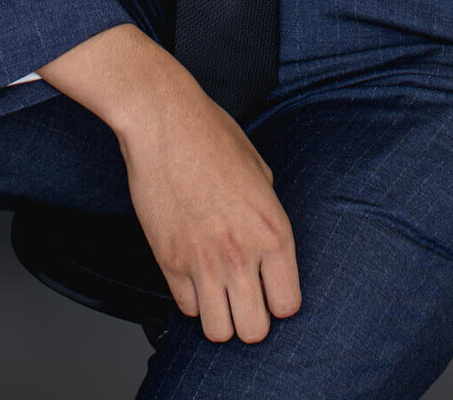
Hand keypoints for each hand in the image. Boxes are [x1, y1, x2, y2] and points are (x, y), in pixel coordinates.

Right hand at [35, 22, 301, 343]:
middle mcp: (241, 253)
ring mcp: (203, 261)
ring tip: (218, 293)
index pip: (288, 305)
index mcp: (273, 231)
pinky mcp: (168, 261)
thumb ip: (268, 214)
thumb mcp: (260, 171)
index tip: (269, 290)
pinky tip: (193, 275)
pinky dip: (191, 298)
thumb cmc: (212, 135)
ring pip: (218, 332)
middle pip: (254, 331)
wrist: (164, 121)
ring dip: (220, 316)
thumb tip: (266, 244)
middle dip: (251, 318)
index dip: (278, 301)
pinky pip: (186, 309)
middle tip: (243, 297)